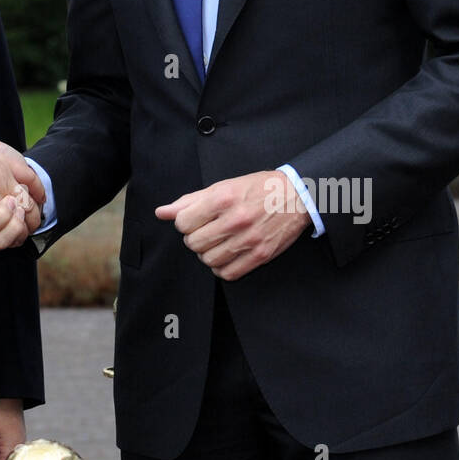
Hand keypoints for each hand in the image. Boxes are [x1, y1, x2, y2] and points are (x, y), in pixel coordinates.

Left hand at [155, 170, 309, 280]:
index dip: (184, 223)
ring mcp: (249, 239)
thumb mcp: (223, 186)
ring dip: (207, 253)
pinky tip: (227, 255)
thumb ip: (190, 200)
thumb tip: (162, 212)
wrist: (296, 196)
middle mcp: (235, 219)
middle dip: (194, 238)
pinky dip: (222, 267)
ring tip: (217, 242)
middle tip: (206, 231)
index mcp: (223, 198)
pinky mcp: (260, 255)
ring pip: (208, 260)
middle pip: (194, 243)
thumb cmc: (258, 189)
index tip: (193, 220)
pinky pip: (228, 273)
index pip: (183, 222)